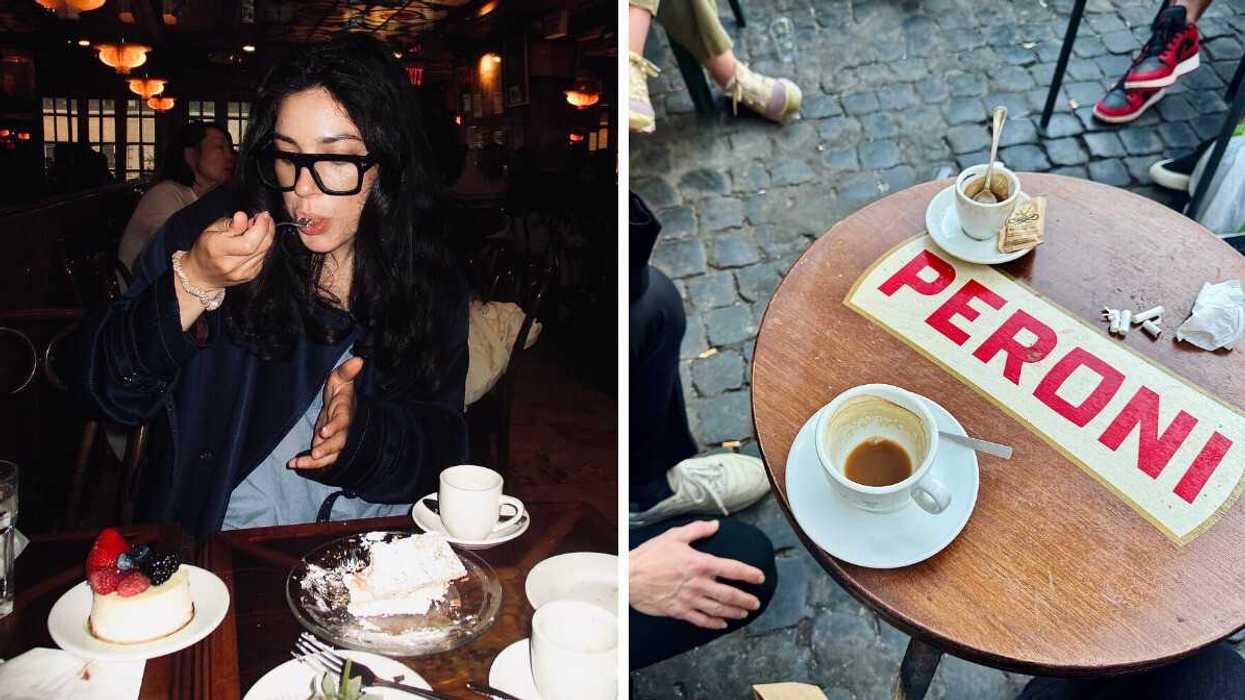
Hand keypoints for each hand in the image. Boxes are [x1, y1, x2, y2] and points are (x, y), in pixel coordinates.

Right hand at [183, 211, 274, 289]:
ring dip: (266, 236)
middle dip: (267, 228)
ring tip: (255, 228)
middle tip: (261, 219)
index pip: (249, 242)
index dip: (261, 227)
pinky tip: (254, 241)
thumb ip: (229, 224)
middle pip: (261, 246)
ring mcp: (242, 272)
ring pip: (265, 250)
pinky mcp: (251, 275)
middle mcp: (231, 264)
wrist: (202, 274)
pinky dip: (262, 246)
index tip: (262, 215)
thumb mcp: (211, 230)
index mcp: (217, 250)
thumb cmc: (205, 249)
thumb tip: (242, 217)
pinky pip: (263, 257)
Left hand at [289, 357, 363, 469]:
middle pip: (340, 442)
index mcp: (345, 412)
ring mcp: (337, 441)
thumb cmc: (340, 394)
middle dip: (328, 448)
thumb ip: (346, 371)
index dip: (334, 427)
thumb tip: (359, 359)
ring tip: (299, 463)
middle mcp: (344, 430)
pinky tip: (293, 464)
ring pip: (331, 455)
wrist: (342, 410)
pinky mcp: (329, 450)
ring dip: (316, 461)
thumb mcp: (340, 380)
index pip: (342, 420)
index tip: (323, 431)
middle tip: (315, 453)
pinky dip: (308, 465)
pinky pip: (321, 461)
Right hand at [629, 520, 765, 629]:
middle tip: (756, 603)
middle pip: (730, 594)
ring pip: (718, 609)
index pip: (732, 569)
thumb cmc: (650, 555)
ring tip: (744, 614)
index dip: (749, 574)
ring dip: (734, 612)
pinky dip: (714, 623)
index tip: (759, 577)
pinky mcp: (679, 610)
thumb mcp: (674, 536)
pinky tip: (722, 624)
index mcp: (700, 563)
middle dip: (746, 599)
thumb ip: (697, 530)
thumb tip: (715, 525)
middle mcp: (698, 583)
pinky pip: (701, 620)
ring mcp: (689, 599)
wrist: (628, 577)